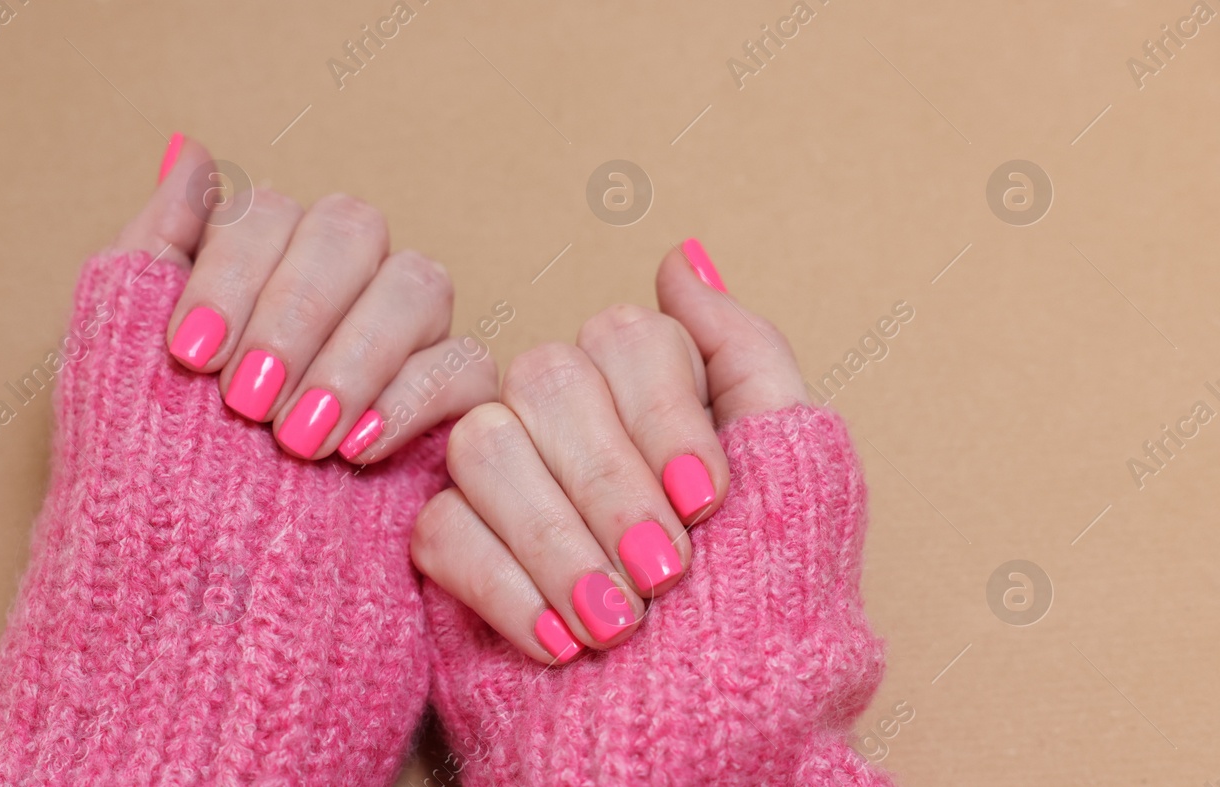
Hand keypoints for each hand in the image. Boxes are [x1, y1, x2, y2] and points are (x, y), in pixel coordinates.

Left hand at [114, 134, 496, 461]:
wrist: (199, 601)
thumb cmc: (156, 481)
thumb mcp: (120, 362)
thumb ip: (152, 253)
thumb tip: (190, 153)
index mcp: (263, 268)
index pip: (270, 210)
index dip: (231, 272)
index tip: (189, 358)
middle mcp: (340, 290)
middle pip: (352, 227)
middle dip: (294, 312)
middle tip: (246, 401)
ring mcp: (403, 343)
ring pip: (418, 283)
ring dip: (352, 355)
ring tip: (298, 438)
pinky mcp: (454, 410)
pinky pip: (467, 366)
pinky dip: (412, 399)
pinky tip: (355, 449)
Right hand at [411, 240, 810, 662]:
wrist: (706, 746)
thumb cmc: (764, 618)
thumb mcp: (798, 475)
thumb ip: (743, 354)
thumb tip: (681, 258)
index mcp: (649, 396)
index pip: (625, 336)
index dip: (663, 415)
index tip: (710, 502)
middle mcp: (569, 424)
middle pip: (545, 378)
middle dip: (612, 485)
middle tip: (666, 572)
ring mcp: (504, 484)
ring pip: (486, 447)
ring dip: (562, 544)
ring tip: (619, 624)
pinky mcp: (449, 552)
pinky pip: (441, 530)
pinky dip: (510, 590)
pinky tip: (564, 643)